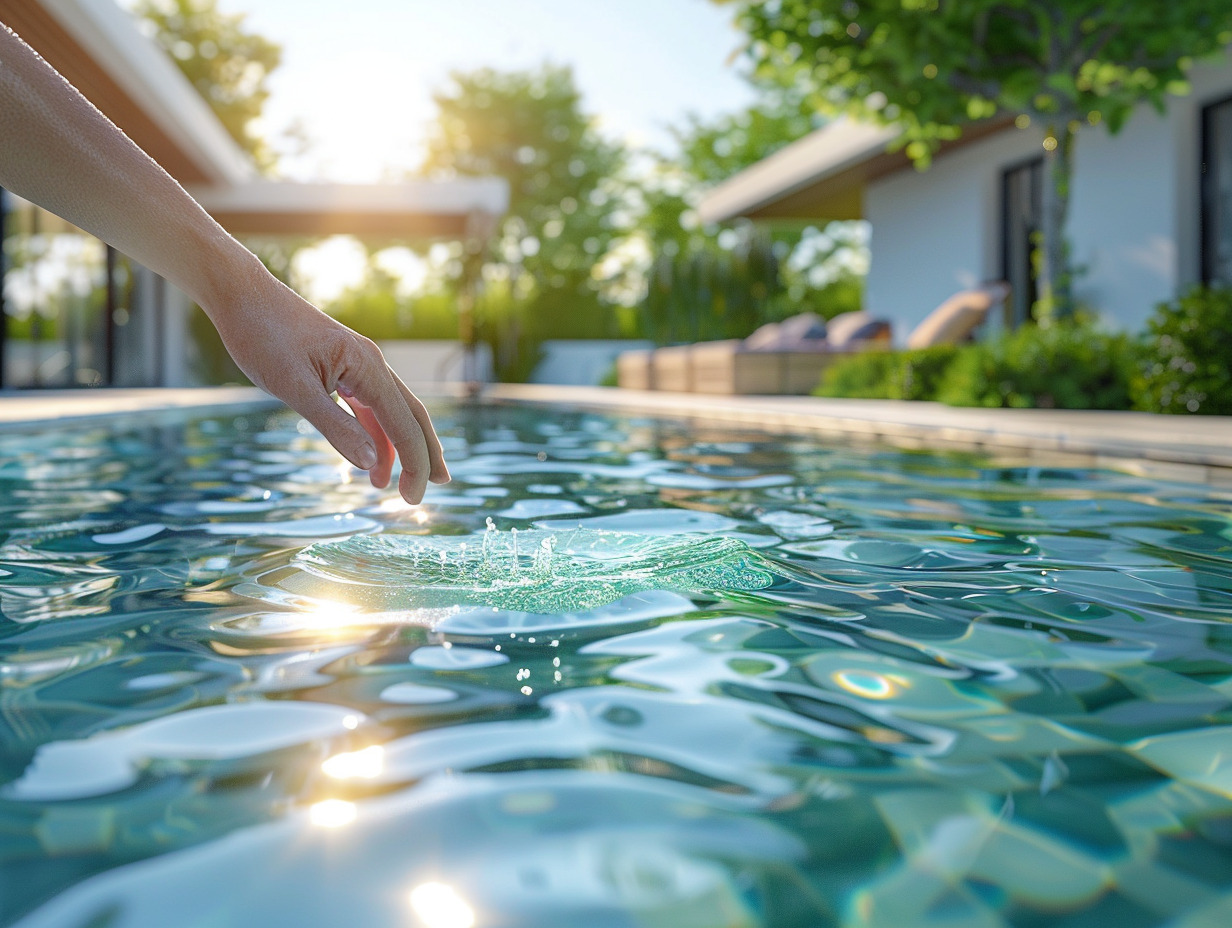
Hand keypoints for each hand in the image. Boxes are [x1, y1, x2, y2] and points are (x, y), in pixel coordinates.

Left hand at [209, 269, 449, 503]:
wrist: (242, 295)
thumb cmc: (263, 336)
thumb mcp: (294, 387)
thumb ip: (334, 426)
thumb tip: (369, 462)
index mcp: (368, 367)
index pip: (405, 425)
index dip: (415, 465)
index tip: (413, 500)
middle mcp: (372, 365)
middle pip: (412, 416)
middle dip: (425, 455)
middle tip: (436, 488)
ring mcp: (358, 365)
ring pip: (391, 412)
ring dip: (396, 448)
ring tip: (388, 486)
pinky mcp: (341, 367)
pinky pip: (368, 405)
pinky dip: (372, 433)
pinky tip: (365, 454)